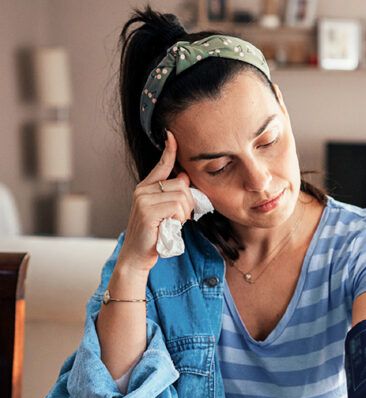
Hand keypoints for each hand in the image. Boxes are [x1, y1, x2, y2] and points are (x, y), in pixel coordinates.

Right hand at [117, 131, 195, 275]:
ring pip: (181, 196)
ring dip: (185, 213)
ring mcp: (143, 200)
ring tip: (173, 224)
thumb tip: (184, 177)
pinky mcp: (147, 211)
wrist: (137, 256)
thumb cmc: (155, 235)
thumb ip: (172, 195)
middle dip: (188, 202)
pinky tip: (170, 227)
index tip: (171, 136)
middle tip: (180, 218)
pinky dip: (179, 219)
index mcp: (146, 188)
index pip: (161, 165)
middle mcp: (142, 190)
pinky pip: (176, 207)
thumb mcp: (165, 212)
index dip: (169, 151)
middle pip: (181, 184)